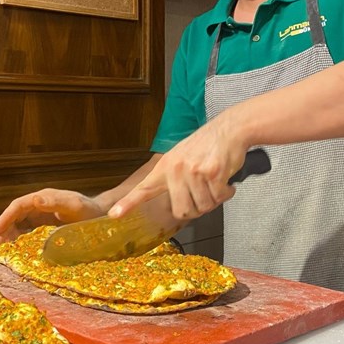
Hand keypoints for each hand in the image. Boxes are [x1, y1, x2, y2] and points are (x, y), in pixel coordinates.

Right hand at [0, 189, 104, 244]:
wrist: (103, 216)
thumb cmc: (90, 211)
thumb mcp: (74, 206)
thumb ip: (55, 202)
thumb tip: (35, 199)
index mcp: (44, 197)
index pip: (19, 205)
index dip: (6, 217)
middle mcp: (40, 205)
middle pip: (15, 216)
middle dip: (4, 229)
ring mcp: (42, 215)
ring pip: (19, 224)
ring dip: (9, 236)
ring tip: (3, 251)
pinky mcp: (45, 226)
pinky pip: (28, 232)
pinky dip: (19, 241)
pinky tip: (15, 252)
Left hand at [109, 118, 247, 219]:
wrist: (228, 129)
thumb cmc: (207, 146)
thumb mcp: (182, 158)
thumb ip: (176, 181)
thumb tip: (182, 208)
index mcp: (165, 167)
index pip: (143, 188)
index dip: (128, 203)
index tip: (115, 214)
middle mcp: (176, 169)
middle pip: (182, 211)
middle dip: (197, 209)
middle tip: (204, 195)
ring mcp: (193, 171)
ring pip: (203, 206)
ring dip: (214, 199)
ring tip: (215, 182)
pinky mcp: (211, 173)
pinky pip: (218, 198)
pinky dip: (226, 193)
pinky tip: (226, 181)